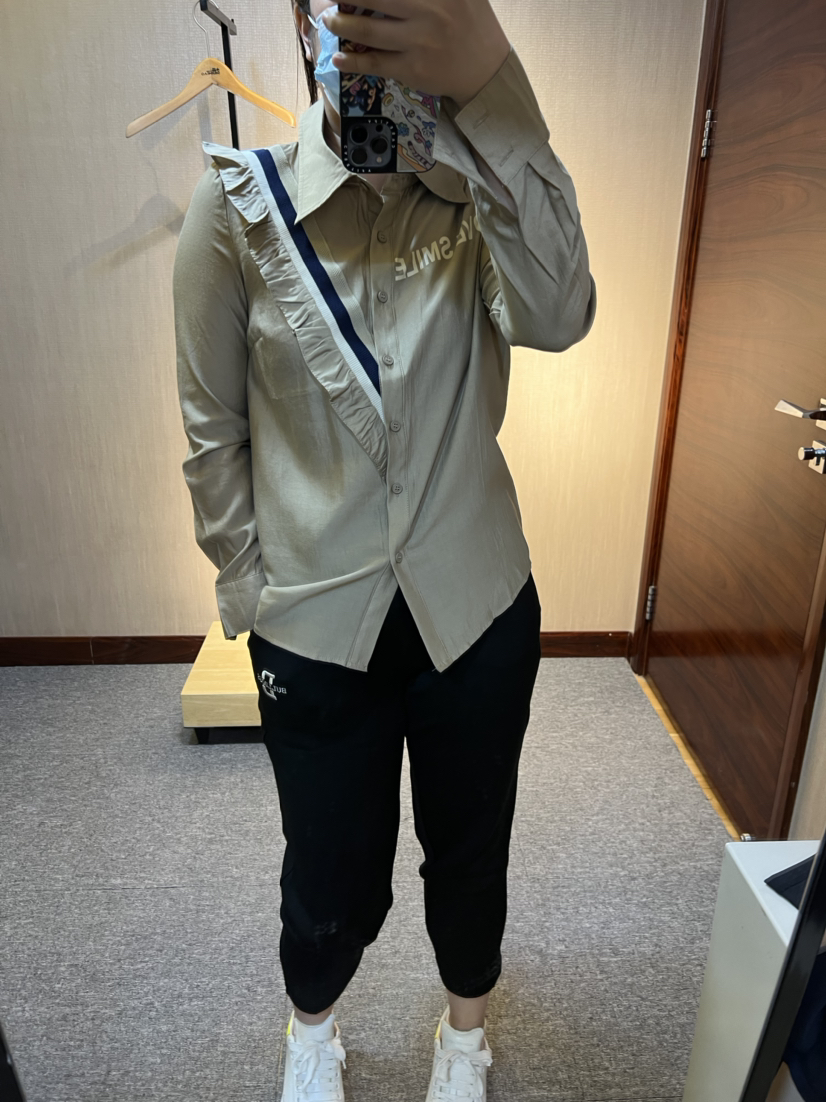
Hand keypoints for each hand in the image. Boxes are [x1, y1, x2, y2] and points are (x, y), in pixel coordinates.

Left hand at [321, 0, 510, 109]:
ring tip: (329, 20)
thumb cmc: (470, 23)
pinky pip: (375, 64)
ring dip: (341, 25)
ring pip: (368, 32)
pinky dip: (353, 63)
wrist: (487, 70)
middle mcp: (427, 12)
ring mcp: (419, 42)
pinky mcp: (413, 70)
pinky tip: (339, 59)